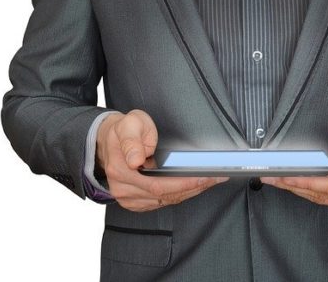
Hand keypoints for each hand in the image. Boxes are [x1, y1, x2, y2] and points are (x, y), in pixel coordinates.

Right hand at [96, 109, 228, 211]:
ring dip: (192, 191)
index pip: (158, 184)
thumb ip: (132, 140)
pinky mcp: (137, 202)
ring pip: (167, 200)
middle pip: (166, 195)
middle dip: (195, 186)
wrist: (110, 141)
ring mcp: (130, 198)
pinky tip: (196, 185)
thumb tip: (135, 160)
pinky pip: (164, 202)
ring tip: (212, 180)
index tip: (204, 177)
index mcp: (121, 170)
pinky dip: (182, 194)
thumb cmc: (123, 130)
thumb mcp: (128, 124)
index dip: (185, 183)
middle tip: (217, 177)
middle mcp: (124, 189)